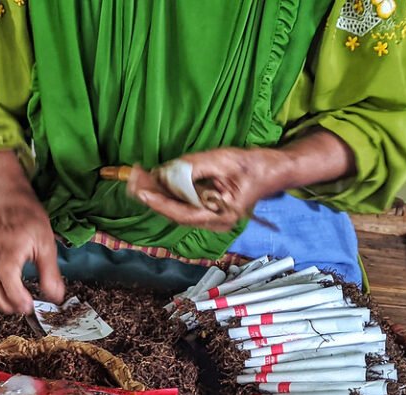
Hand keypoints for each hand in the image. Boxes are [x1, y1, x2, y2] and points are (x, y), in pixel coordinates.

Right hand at [0, 152, 64, 313]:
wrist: (8, 202)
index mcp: (12, 242)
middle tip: (20, 308)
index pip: (6, 272)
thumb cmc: (29, 222)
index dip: (15, 294)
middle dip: (3, 302)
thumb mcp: (48, 244)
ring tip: (8, 304)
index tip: (28, 305)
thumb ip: (50, 273)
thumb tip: (55, 297)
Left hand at [127, 147, 285, 231]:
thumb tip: (167, 171)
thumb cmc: (255, 166)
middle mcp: (214, 221)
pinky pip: (182, 203)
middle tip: (131, 180)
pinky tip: (152, 180)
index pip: (183, 213)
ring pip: (176, 208)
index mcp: (222, 215)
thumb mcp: (224, 161)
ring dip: (156, 193)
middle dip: (152, 196)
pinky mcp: (206, 209)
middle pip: (175, 213)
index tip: (141, 192)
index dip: (160, 203)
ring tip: (135, 178)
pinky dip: (167, 192)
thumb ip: (195, 167)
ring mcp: (210, 217)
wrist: (274, 171)